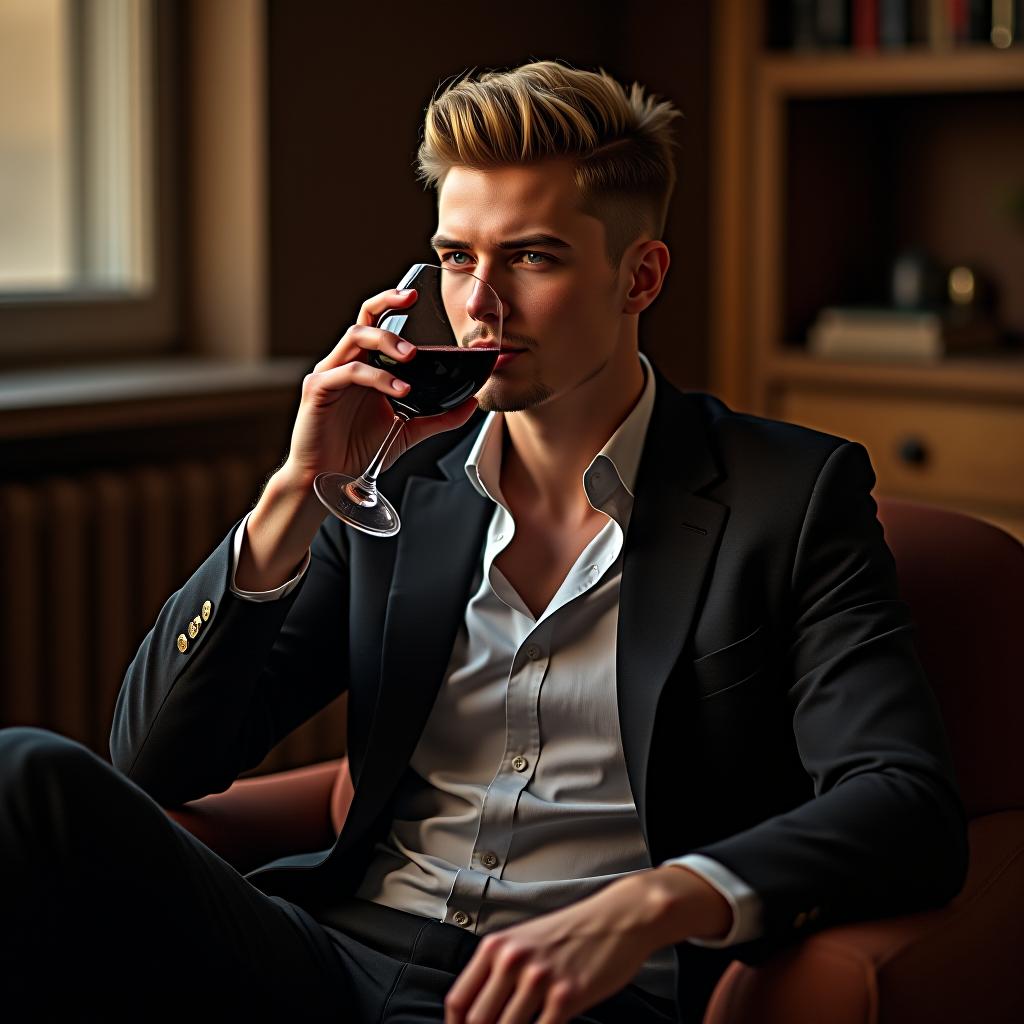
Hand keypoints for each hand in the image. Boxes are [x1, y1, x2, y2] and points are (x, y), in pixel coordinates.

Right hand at [235, 287, 478, 589]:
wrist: (328, 480)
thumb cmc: (359, 452)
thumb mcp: (408, 432)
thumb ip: (438, 417)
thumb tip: (471, 403)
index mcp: (365, 367)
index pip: (377, 323)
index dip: (393, 303)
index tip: (417, 295)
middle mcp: (345, 363)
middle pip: (364, 318)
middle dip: (388, 303)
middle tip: (413, 303)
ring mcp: (329, 374)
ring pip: (355, 338)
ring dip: (386, 341)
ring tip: (412, 357)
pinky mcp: (318, 391)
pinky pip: (348, 372)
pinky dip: (376, 377)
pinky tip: (400, 391)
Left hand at [444, 867, 729, 1023]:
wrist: (617, 918)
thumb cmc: (571, 932)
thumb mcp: (524, 941)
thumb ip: (498, 971)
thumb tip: (479, 1013)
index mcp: (496, 946)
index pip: (459, 1001)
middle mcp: (512, 960)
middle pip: (478, 1022)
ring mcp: (539, 978)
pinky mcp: (567, 995)